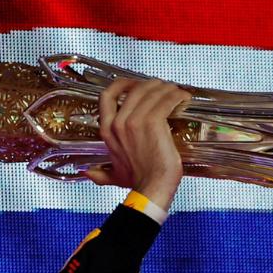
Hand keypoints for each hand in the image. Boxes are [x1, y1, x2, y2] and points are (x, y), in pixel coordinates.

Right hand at [84, 78, 190, 210]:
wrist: (152, 189)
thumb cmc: (137, 182)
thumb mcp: (114, 175)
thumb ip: (100, 174)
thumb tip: (88, 174)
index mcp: (107, 130)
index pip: (107, 95)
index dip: (123, 84)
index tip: (136, 83)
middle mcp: (118, 122)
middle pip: (135, 88)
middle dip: (153, 85)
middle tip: (166, 90)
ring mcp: (135, 121)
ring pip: (153, 91)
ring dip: (168, 89)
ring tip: (178, 93)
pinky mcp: (154, 122)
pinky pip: (166, 100)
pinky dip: (177, 96)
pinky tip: (183, 99)